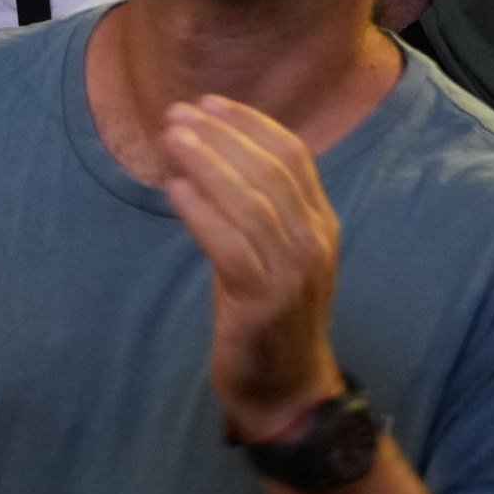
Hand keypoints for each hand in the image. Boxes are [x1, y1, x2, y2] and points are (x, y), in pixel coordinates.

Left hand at [147, 95, 344, 440]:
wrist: (286, 390)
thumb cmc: (269, 317)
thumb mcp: (270, 254)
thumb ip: (254, 209)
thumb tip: (208, 155)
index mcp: (321, 225)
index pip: (293, 156)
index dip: (250, 124)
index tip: (209, 103)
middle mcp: (314, 242)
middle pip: (270, 171)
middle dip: (221, 136)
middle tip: (178, 115)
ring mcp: (293, 273)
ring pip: (251, 202)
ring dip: (208, 164)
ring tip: (172, 139)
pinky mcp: (265, 302)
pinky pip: (232, 246)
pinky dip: (203, 213)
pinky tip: (175, 190)